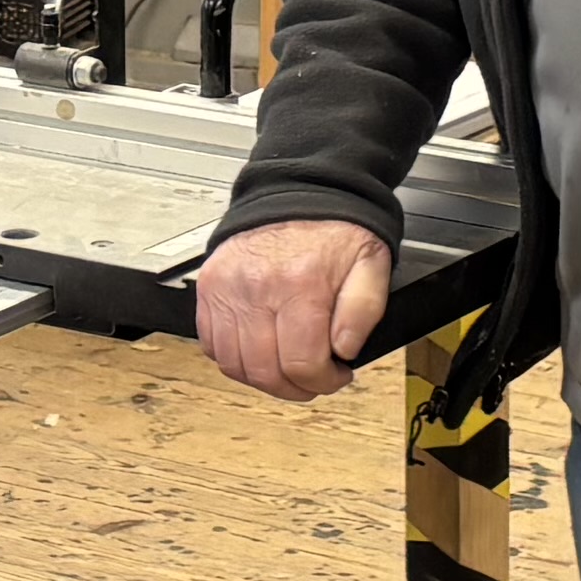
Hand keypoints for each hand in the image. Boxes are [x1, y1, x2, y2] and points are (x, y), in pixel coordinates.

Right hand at [197, 216, 389, 399]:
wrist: (297, 192)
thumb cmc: (334, 230)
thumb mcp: (371, 263)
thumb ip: (365, 311)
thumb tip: (344, 349)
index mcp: (300, 284)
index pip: (302, 363)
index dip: (323, 382)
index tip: (335, 375)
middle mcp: (258, 288)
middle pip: (265, 372)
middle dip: (294, 388)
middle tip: (312, 379)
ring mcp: (227, 289)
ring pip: (235, 365)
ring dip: (263, 379)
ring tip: (286, 368)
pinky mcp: (210, 288)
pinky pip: (211, 344)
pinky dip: (233, 358)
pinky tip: (258, 350)